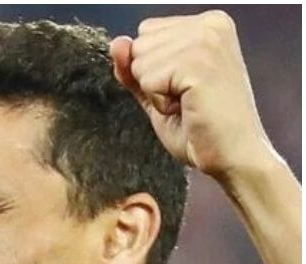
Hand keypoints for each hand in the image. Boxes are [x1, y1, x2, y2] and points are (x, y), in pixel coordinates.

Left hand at [110, 10, 274, 179]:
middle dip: (152, 79)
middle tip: (186, 98)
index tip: (183, 86)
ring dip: (156, 93)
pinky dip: (160, 103)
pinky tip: (187, 108)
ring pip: (140, 62)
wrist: (231, 155)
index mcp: (208, 24)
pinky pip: (148, 80)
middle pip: (139, 44)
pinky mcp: (198, 64)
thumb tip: (116, 43)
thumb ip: (134, 66)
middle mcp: (210, 25)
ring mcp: (206, 42)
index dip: (153, 67)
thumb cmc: (200, 126)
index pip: (146, 31)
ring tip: (188, 103)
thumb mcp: (157, 91)